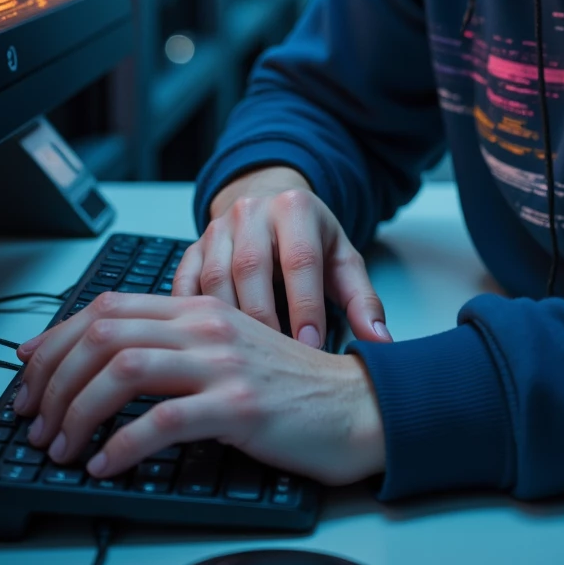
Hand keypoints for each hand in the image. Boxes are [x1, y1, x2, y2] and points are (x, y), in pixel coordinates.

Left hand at [13, 292, 385, 485]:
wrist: (356, 404)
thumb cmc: (289, 384)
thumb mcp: (227, 348)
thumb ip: (176, 345)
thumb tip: (107, 366)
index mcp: (199, 307)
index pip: (108, 307)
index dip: (57, 338)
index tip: (28, 372)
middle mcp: (206, 325)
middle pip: (104, 333)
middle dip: (54, 380)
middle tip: (35, 421)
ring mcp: (224, 362)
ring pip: (124, 370)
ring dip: (77, 412)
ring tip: (61, 447)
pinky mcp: (240, 404)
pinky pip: (163, 421)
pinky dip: (121, 445)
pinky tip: (106, 465)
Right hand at [176, 175, 392, 349]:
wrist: (270, 200)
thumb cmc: (310, 239)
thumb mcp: (342, 260)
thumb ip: (362, 300)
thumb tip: (381, 343)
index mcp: (296, 209)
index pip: (301, 259)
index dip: (305, 306)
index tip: (311, 348)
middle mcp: (252, 212)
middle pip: (251, 268)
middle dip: (263, 320)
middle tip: (275, 364)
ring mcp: (217, 228)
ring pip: (214, 278)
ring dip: (226, 325)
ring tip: (241, 363)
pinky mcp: (192, 247)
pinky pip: (183, 284)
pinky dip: (190, 317)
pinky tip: (201, 346)